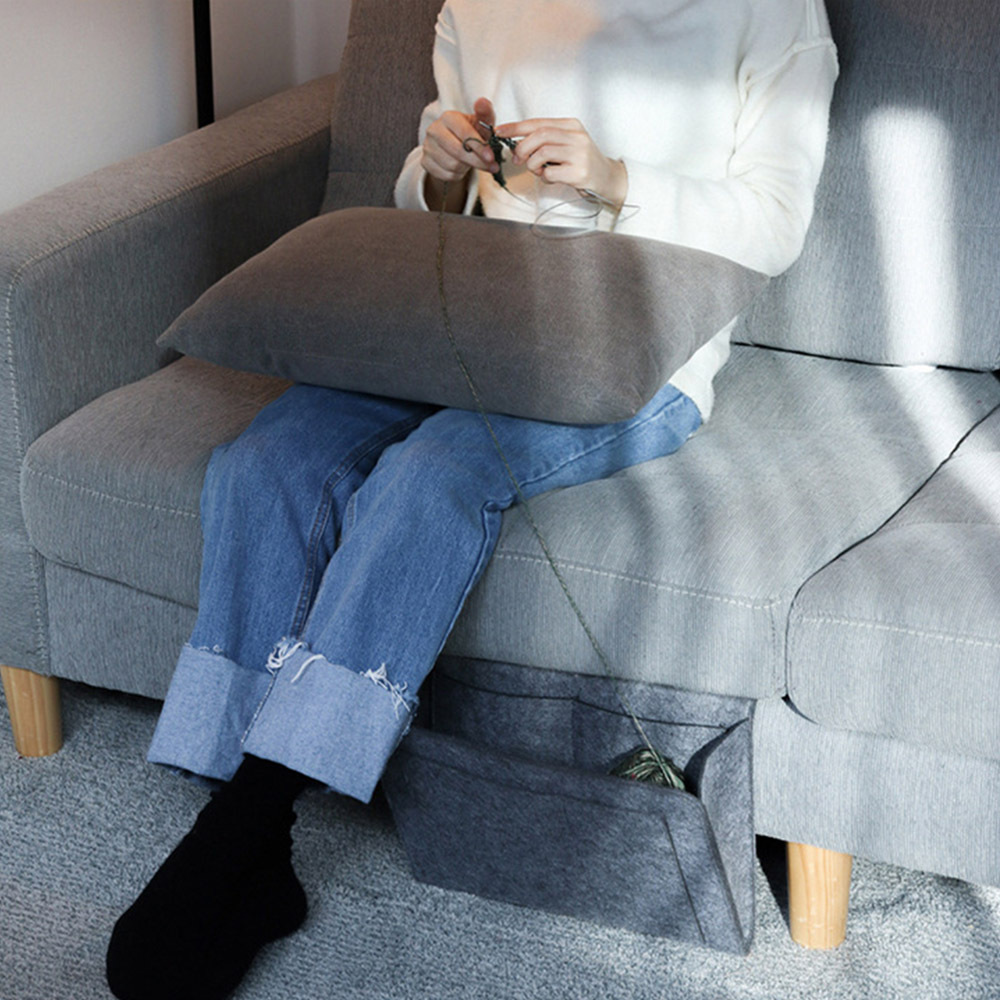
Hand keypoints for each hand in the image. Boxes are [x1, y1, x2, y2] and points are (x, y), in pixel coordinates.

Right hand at [422, 97, 498, 183]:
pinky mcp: (425, 162)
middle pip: (457, 151)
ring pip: (453, 165)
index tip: (491, 157)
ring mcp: (428, 146)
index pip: (464, 133)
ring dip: (467, 167)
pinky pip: (446, 175)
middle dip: (477, 161)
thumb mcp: (480, 124)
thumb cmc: (470, 133)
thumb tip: (483, 101)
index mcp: (448, 117)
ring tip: (471, 162)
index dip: (479, 147)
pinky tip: (461, 167)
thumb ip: (485, 114)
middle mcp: (434, 130)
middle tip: (491, 167)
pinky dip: (457, 175)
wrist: (454, 146)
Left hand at [495, 117, 627, 207]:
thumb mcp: (565, 144)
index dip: (516, 127)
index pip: (538, 122)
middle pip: (539, 136)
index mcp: (570, 125)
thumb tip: (516, 143)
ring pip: (542, 153)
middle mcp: (576, 136)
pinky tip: (551, 178)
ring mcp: (579, 154)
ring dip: (533, 164)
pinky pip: (550, 173)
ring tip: (538, 170)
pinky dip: (544, 178)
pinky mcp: (579, 172)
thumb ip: (545, 140)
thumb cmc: (581, 161)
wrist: (607, 178)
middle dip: (522, 148)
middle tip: (518, 159)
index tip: (499, 132)